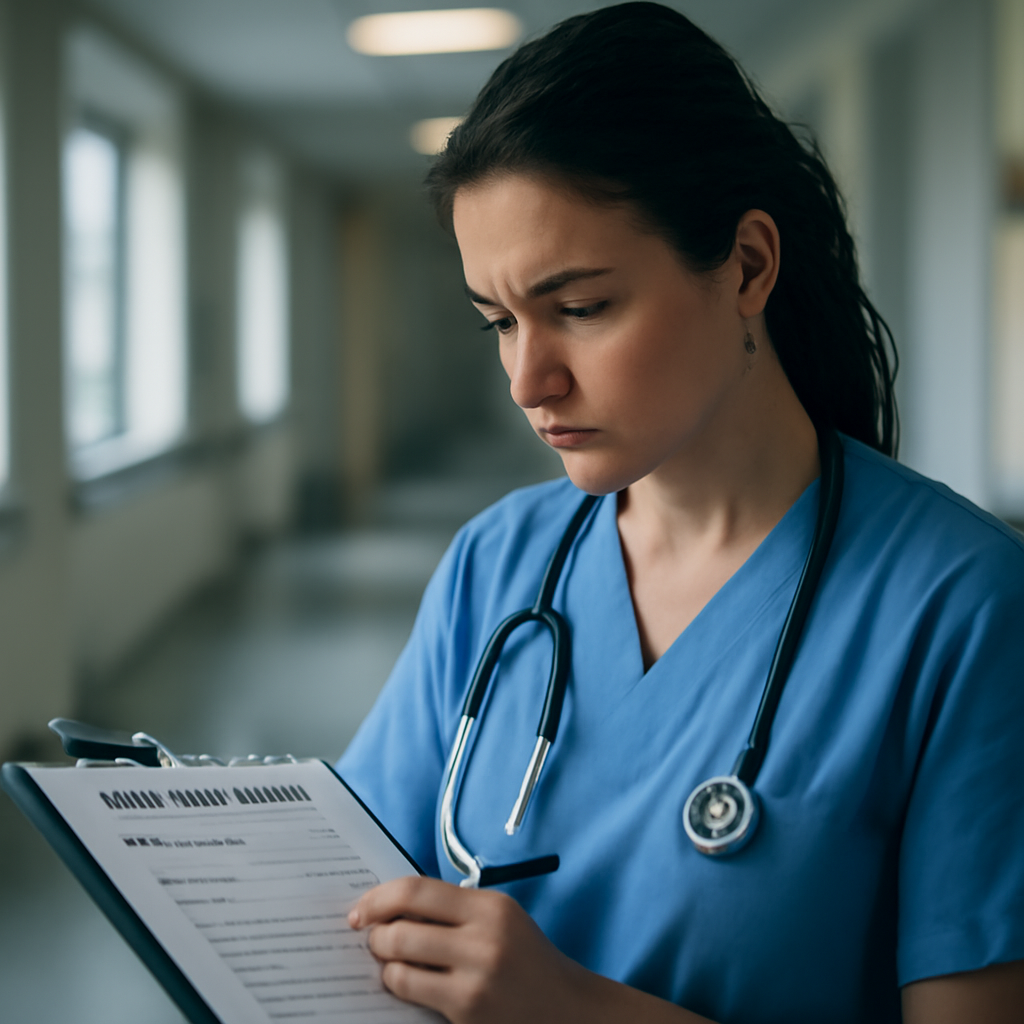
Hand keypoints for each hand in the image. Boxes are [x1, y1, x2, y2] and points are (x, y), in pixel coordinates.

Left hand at [347, 875, 592, 1023]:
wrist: (565, 1009)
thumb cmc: (526, 961)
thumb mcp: (500, 920)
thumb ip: (454, 910)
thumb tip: (393, 906)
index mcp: (490, 906)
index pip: (417, 889)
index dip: (380, 897)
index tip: (362, 908)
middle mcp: (484, 936)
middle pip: (403, 926)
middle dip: (375, 932)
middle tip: (369, 937)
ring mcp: (475, 976)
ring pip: (401, 959)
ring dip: (382, 959)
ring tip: (385, 959)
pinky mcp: (467, 1008)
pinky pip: (411, 990)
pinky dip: (396, 983)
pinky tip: (401, 981)